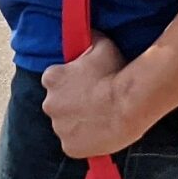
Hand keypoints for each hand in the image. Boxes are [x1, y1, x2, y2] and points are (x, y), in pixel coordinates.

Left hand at [41, 33, 142, 158]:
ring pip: (65, 125)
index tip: (85, 83)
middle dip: (71, 103)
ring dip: (77, 122)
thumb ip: (89, 38)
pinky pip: (74, 144)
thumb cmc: (115, 73)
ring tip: (100, 118)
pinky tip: (100, 133)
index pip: (54, 80)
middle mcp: (49, 103)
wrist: (128, 104)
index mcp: (51, 78)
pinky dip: (84, 141)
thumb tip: (87, 31)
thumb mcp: (102, 45)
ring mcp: (59, 128)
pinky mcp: (70, 147)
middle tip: (94, 102)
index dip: (70, 82)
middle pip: (57, 103)